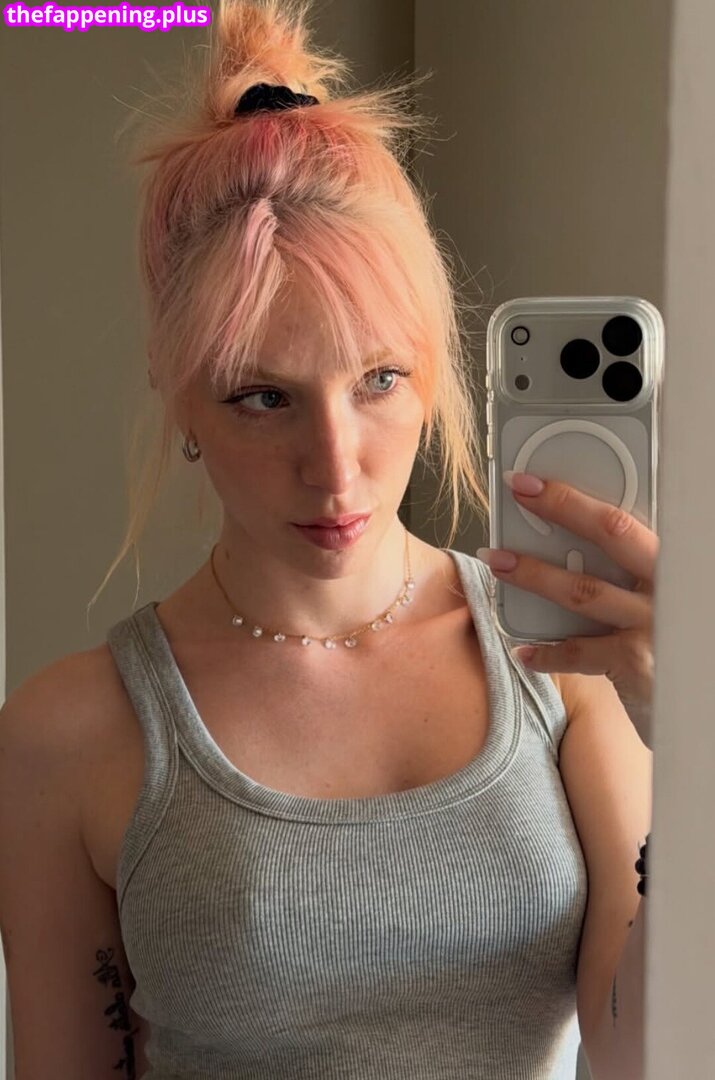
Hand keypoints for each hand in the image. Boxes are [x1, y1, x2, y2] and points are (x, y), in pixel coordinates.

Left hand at [477, 471, 657, 747]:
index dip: (575, 496)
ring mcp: (655, 624)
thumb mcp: (663, 597)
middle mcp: (671, 585)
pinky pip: (579, 653)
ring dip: (534, 574)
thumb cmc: (672, 640)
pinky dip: (547, 654)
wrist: (700, 701)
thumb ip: (632, 573)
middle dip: (560, 508)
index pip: (625, 517)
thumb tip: (572, 542)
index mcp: (673, 562)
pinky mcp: (638, 664)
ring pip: (584, 590)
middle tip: (517, 493)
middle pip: (611, 533)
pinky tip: (523, 651)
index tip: (534, 481)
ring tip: (498, 562)